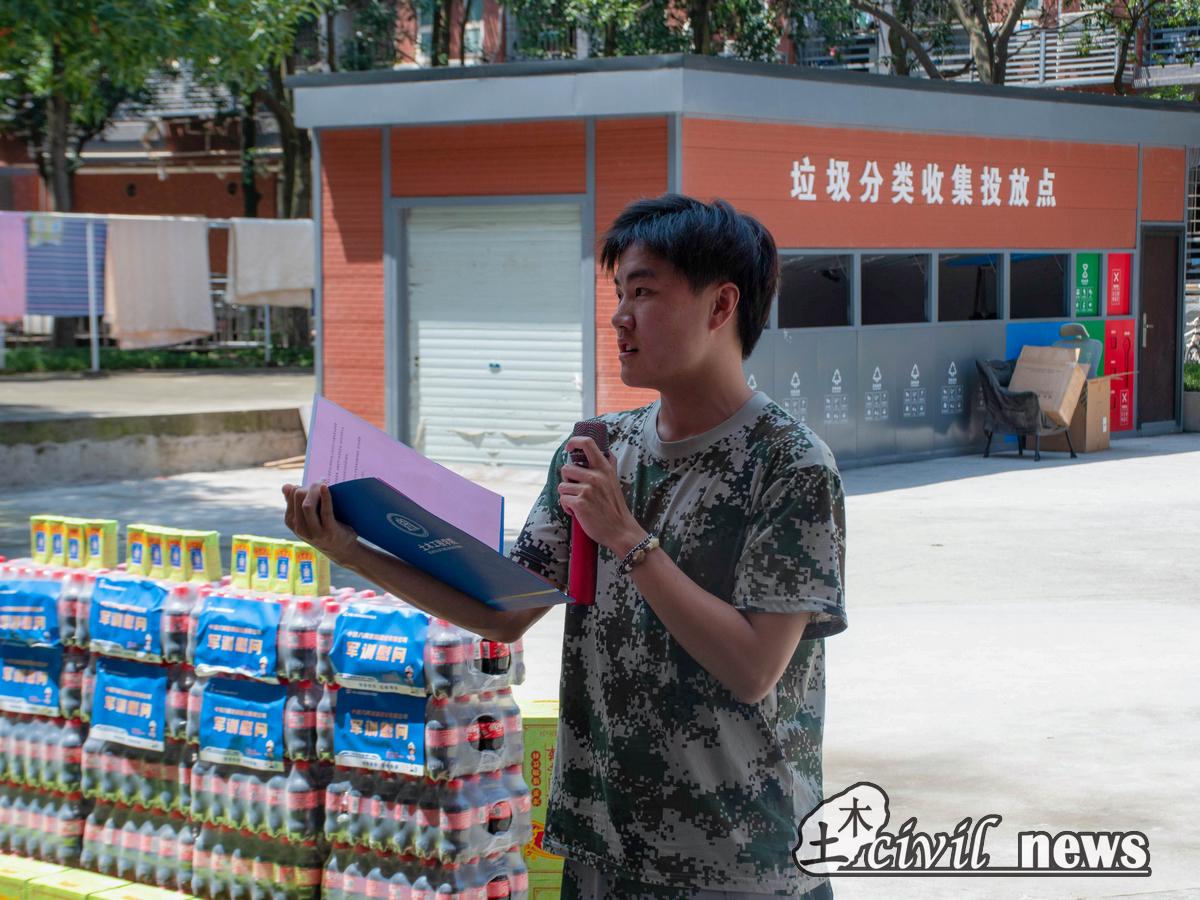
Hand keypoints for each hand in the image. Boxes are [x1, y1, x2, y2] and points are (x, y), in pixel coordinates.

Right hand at [282, 481, 359, 566]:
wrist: (343, 550)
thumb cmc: (325, 528)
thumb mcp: (308, 518)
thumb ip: (297, 503)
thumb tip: (286, 486)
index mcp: (292, 523)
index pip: (291, 496)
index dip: (301, 486)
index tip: (313, 483)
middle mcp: (300, 529)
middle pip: (298, 498)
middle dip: (308, 486)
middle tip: (320, 483)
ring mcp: (314, 532)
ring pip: (308, 505)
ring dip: (315, 490)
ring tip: (324, 484)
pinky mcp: (329, 532)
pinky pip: (325, 511)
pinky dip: (325, 497)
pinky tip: (325, 487)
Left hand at [557, 437, 643, 555]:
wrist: (620, 530)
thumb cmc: (615, 507)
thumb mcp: (615, 481)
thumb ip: (609, 465)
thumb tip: (605, 451)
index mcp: (604, 468)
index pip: (587, 443)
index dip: (574, 441)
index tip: (569, 448)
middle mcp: (595, 476)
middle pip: (566, 468)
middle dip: (567, 481)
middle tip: (577, 491)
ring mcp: (587, 489)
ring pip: (562, 486)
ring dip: (567, 496)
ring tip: (579, 503)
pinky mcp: (579, 503)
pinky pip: (563, 500)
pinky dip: (567, 508)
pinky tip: (578, 512)